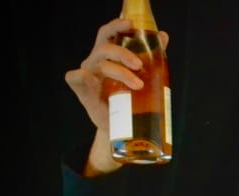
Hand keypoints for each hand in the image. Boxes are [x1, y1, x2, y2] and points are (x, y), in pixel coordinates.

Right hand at [63, 18, 169, 174]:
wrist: (123, 129)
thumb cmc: (131, 100)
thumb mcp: (142, 77)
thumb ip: (151, 58)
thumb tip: (163, 36)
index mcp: (108, 56)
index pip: (108, 35)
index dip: (116, 26)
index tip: (131, 24)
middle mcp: (96, 63)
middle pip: (105, 48)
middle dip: (123, 53)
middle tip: (140, 65)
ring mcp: (89, 77)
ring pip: (101, 65)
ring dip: (120, 72)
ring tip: (138, 84)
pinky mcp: (83, 93)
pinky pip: (75, 79)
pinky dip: (81, 77)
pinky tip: (89, 78)